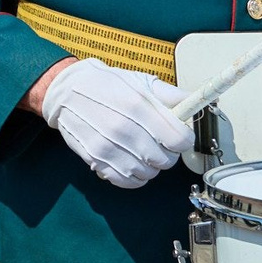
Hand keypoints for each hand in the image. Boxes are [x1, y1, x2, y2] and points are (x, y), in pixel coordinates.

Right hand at [37, 57, 193, 188]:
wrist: (65, 91)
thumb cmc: (105, 85)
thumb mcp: (139, 81)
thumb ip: (170, 94)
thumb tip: (196, 103)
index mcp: (139, 106)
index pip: (180, 140)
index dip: (183, 139)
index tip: (177, 135)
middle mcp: (124, 129)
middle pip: (166, 160)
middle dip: (167, 152)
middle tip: (157, 141)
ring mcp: (108, 147)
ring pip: (148, 173)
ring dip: (150, 165)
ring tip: (142, 150)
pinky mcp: (96, 160)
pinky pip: (127, 181)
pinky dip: (134, 177)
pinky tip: (131, 162)